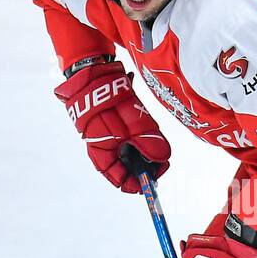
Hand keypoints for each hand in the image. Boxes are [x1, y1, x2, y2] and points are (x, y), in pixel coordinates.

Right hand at [54, 60, 169, 192]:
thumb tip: (163, 158)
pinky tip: (144, 123)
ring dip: (146, 147)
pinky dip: (142, 133)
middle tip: (161, 157)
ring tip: (152, 136)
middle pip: (131, 168)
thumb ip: (146, 142)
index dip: (140, 182)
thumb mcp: (128, 125)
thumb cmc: (103, 102)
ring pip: (135, 152)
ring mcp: (113, 138)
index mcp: (103, 157)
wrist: (93, 75)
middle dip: (147, 164)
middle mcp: (108, 151)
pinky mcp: (119, 126)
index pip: (123, 182)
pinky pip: (134, 136)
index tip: (156, 177)